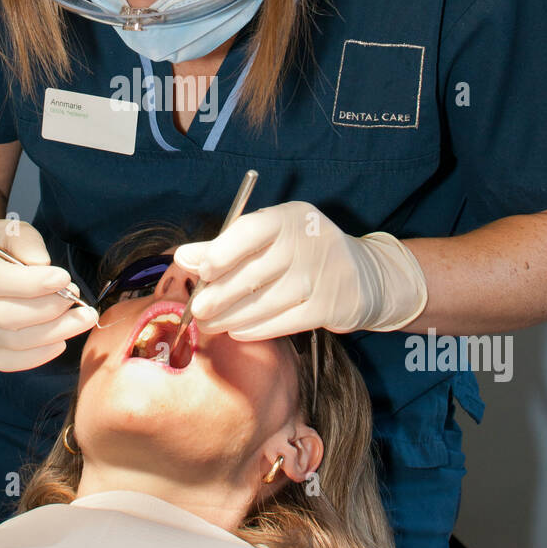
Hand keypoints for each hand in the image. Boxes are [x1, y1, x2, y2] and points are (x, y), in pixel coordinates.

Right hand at [0, 215, 97, 369]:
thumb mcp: (8, 230)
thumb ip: (27, 242)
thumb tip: (43, 265)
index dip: (32, 283)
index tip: (65, 279)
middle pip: (4, 317)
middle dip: (49, 311)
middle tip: (77, 301)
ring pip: (9, 342)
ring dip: (52, 334)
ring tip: (80, 320)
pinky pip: (4, 361)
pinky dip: (35, 357)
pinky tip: (59, 342)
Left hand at [173, 200, 427, 339]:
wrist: (362, 275)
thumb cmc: (301, 253)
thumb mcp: (270, 239)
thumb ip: (224, 247)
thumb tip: (184, 257)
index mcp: (290, 217)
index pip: (251, 230)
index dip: (221, 251)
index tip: (200, 270)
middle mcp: (308, 242)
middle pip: (254, 272)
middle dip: (219, 295)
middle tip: (197, 309)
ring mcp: (322, 275)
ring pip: (265, 302)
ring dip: (232, 317)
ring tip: (211, 324)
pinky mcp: (330, 306)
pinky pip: (283, 322)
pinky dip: (255, 329)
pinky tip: (238, 330)